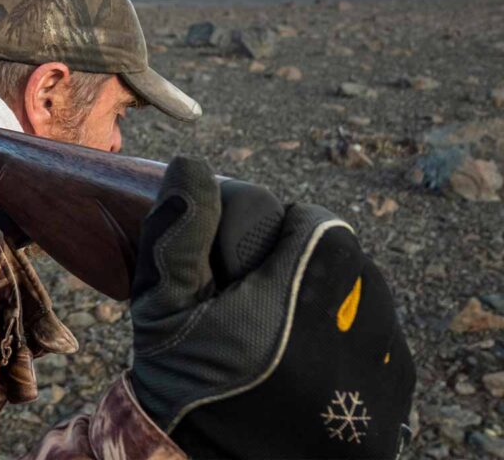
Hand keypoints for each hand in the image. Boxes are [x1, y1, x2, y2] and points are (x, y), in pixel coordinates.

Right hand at [128, 157, 414, 458]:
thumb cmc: (188, 390)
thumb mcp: (162, 312)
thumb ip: (177, 235)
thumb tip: (191, 166)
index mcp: (293, 296)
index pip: (311, 221)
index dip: (274, 232)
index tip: (244, 261)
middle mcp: (350, 324)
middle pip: (346, 255)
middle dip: (306, 260)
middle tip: (263, 291)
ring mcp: (380, 361)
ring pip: (369, 290)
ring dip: (333, 292)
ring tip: (289, 323)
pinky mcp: (396, 393)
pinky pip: (385, 335)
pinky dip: (354, 333)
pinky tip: (314, 356)